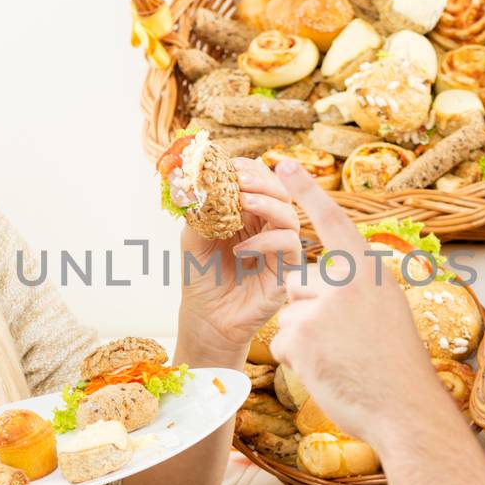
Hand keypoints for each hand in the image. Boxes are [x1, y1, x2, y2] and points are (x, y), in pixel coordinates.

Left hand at [177, 157, 303, 360]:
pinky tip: (241, 248)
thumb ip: (199, 210)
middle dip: (263, 180)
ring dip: (267, 204)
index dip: (250, 170)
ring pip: (290, 215)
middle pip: (282, 192)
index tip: (231, 165)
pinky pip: (290, 245)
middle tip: (240, 180)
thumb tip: (198, 179)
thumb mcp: (193, 238)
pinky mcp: (287, 271)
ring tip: (242, 202)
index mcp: (249, 215)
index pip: (261, 182)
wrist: (206, 319)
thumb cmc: (201, 279)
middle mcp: (268, 228)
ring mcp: (280, 249)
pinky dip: (266, 240)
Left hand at [264, 161, 454, 452]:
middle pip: (298, 283)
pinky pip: (281, 343)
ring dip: (302, 340)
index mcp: (369, 268)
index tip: (281, 163)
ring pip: (287, 316)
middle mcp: (346, 279)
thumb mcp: (387, 310)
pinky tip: (327, 371)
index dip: (305, 191)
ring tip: (338, 358)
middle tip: (341, 342)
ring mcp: (322, 306)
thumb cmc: (397, 368)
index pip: (332, 219)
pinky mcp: (302, 335)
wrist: (406, 409)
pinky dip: (297, 362)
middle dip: (306, 312)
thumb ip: (356, 288)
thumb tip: (323, 284)